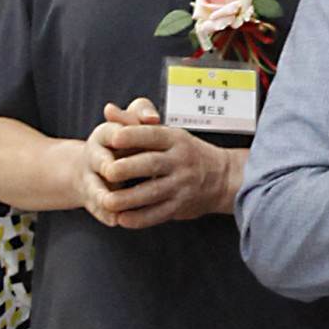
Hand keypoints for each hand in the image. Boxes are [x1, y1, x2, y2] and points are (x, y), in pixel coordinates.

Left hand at [80, 99, 240, 229]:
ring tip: (107, 201)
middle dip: (128, 168)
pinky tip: (122, 219)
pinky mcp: (180, 206)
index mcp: (175, 139)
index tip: (112, 138)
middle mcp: (179, 161)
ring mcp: (181, 185)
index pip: (153, 135)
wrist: (222, 178)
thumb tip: (108, 110)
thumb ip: (133, 123)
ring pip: (153, 192)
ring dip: (129, 198)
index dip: (132, 136)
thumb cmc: (184, 152)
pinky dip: (140, 218)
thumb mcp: (166, 133)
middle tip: (106, 172)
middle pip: (152, 164)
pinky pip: (158, 214)